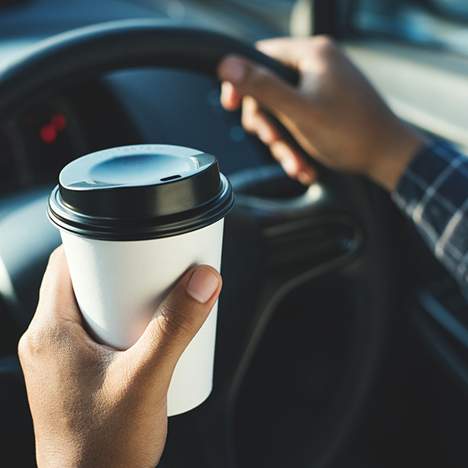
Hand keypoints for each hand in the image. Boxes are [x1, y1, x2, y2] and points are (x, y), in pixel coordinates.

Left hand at [18, 247, 221, 467]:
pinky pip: (90, 331)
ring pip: (86, 308)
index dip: (97, 244)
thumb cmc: (105, 448)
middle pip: (79, 284)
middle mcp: (46, 342)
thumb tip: (204, 280)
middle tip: (153, 267)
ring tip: (155, 297)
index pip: (64, 264)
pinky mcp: (71, 375)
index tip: (131, 239)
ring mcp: (56, 360)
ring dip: (118, 297)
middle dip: (116, 271)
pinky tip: (145, 331)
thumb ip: (176, 327)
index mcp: (50, 333)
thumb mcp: (147, 380)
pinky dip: (116, 321)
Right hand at [218, 36, 425, 190]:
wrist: (388, 156)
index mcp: (312, 54)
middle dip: (269, 124)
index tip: (230, 105)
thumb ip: (263, 87)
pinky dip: (297, 142)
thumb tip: (227, 65)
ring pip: (283, 110)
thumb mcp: (299, 112)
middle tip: (273, 143)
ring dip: (284, 141)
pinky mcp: (328, 104)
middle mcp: (318, 64)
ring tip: (296, 164)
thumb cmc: (349, 133)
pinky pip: (299, 118)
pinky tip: (304, 163)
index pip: (261, 56)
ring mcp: (325, 84)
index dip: (241, 82)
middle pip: (269, 88)